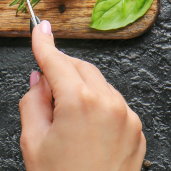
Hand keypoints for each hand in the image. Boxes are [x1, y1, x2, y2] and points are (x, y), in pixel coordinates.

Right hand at [20, 20, 145, 170]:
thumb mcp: (32, 141)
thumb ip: (33, 101)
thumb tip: (39, 80)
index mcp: (81, 102)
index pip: (57, 60)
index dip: (44, 42)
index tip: (39, 28)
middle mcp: (110, 104)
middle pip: (80, 68)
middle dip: (61, 70)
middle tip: (43, 89)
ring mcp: (128, 118)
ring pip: (99, 85)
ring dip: (81, 89)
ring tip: (64, 122)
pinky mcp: (137, 132)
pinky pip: (114, 105)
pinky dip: (98, 106)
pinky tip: (83, 131)